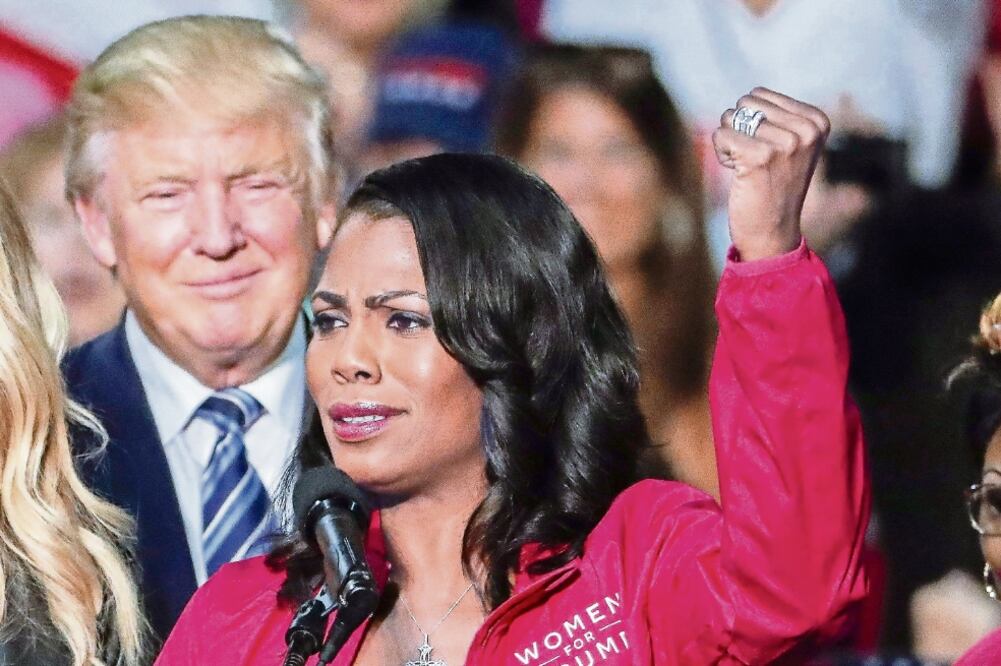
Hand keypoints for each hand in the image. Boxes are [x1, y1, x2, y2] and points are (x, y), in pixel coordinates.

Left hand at [713, 88, 829, 260]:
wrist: (772, 232)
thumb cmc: (773, 187)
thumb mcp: (791, 147)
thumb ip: (778, 118)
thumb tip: (750, 95)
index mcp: (817, 121)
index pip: (760, 95)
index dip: (752, 122)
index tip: (767, 151)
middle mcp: (806, 130)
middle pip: (745, 103)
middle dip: (739, 130)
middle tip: (755, 160)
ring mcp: (785, 143)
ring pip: (730, 117)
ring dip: (730, 143)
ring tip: (749, 167)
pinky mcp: (760, 156)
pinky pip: (721, 135)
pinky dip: (722, 153)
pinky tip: (739, 173)